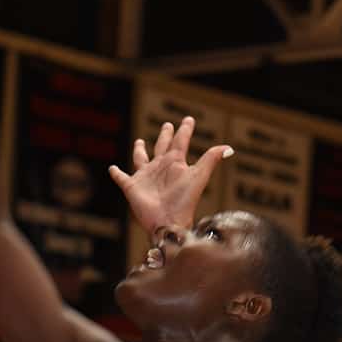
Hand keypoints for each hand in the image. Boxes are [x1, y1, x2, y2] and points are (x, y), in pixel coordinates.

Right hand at [109, 117, 232, 234]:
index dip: (185, 130)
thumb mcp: (198, 176)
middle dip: (165, 136)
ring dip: (140, 150)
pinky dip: (116, 173)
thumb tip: (229, 148)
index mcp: (176, 163)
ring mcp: (146, 177)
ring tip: (140, 142)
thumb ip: (211, 160)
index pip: (181, 142)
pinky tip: (112, 168)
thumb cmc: (184, 201)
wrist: (169, 222)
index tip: (189, 119)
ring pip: (141, 159)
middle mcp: (161, 167)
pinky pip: (121, 178)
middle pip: (162, 147)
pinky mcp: (132, 187)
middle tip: (168, 125)